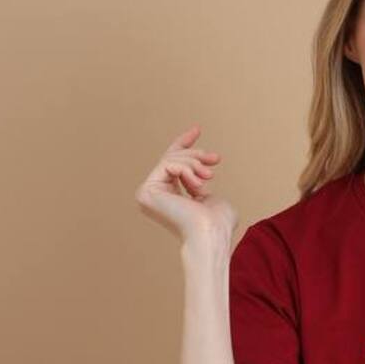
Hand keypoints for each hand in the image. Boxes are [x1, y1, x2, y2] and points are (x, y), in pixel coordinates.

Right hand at [134, 123, 235, 244]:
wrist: (211, 233)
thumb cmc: (217, 223)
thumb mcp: (211, 198)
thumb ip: (199, 187)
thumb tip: (196, 179)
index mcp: (167, 199)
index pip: (171, 164)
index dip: (183, 144)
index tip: (197, 129)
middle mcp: (153, 197)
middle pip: (172, 159)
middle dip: (196, 154)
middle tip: (215, 159)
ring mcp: (147, 194)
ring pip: (171, 160)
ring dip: (195, 163)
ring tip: (209, 176)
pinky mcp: (147, 191)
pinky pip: (168, 164)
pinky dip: (187, 169)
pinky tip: (197, 184)